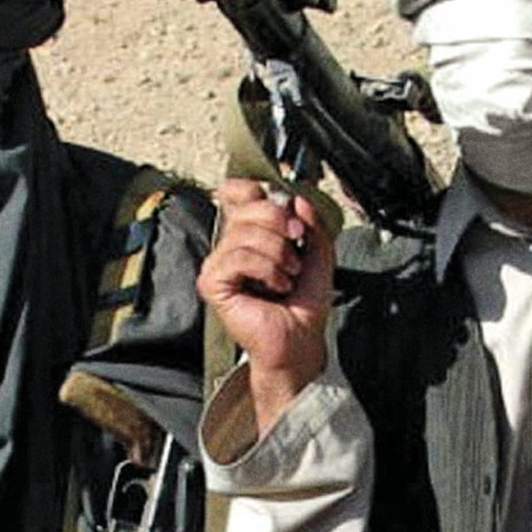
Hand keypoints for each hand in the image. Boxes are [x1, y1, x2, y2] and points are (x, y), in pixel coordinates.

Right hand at [198, 177, 334, 434]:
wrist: (301, 340)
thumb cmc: (304, 304)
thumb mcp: (319, 252)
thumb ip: (311, 221)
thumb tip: (295, 200)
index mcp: (249, 233)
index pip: (238, 192)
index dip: (261, 194)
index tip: (290, 218)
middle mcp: (229, 245)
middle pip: (247, 206)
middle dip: (281, 224)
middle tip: (296, 250)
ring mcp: (218, 264)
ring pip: (244, 233)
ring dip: (278, 254)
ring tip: (287, 276)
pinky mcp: (213, 284)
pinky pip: (237, 257)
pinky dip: (266, 269)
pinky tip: (275, 285)